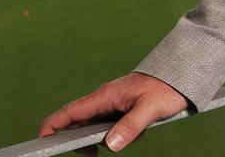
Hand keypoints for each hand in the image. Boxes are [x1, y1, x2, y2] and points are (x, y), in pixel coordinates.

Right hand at [39, 72, 188, 152]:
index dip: (52, 126)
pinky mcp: (122, 109)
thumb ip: (130, 126)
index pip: (70, 112)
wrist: (181, 75)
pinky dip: (122, 135)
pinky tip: (139, 131)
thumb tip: (111, 145)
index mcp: (105, 96)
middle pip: (78, 123)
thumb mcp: (151, 109)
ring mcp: (112, 105)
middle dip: (83, 141)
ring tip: (133, 134)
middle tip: (95, 154)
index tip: (43, 141)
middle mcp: (105, 100)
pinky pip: (113, 127)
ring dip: (109, 138)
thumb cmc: (166, 87)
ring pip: (97, 128)